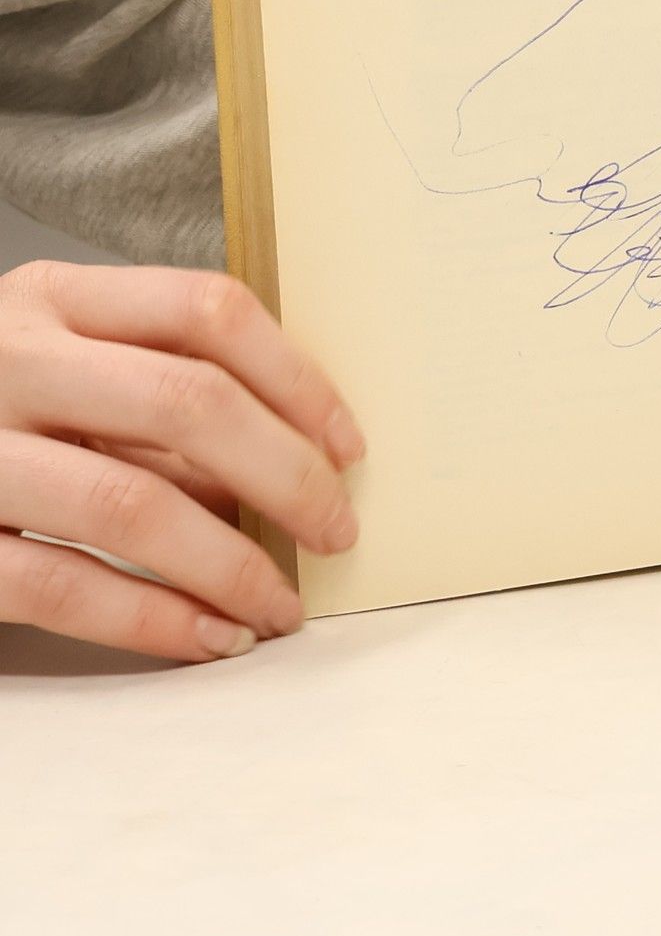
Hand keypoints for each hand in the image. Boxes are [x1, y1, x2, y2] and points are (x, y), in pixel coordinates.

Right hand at [0, 259, 362, 660]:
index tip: (351, 444)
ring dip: (230, 563)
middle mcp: (6, 358)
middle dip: (286, 473)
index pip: (206, 310)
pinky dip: (153, 619)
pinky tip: (212, 639)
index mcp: (50, 297)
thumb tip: (297, 461)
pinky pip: (61, 585)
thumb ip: (154, 395)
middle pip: (187, 401)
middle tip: (339, 529)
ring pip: (131, 501)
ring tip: (283, 605)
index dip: (297, 378)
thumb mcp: (58, 363)